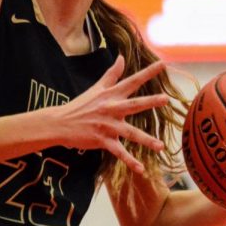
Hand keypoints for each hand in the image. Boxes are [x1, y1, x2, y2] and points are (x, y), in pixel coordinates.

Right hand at [52, 56, 169, 173]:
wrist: (60, 123)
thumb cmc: (81, 105)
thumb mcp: (97, 87)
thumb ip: (112, 74)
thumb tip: (121, 57)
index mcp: (111, 95)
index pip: (132, 81)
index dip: (147, 73)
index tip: (163, 64)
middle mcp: (112, 109)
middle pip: (134, 104)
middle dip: (150, 102)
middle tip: (165, 99)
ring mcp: (107, 126)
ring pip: (130, 133)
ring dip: (146, 140)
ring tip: (161, 146)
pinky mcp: (102, 140)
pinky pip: (119, 152)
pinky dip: (129, 161)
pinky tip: (141, 168)